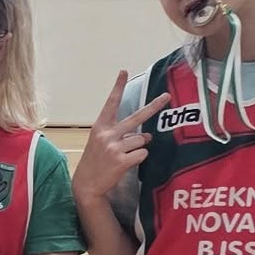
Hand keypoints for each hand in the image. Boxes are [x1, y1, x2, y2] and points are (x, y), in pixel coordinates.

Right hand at [74, 72, 172, 206]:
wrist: (86, 184)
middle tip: (167, 96)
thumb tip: (148, 134)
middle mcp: (107, 134)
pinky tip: (126, 163)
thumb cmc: (96, 160)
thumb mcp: (101, 142)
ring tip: (125, 155)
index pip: (111, 103)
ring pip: (142, 139)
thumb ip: (122, 134)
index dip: (118, 87)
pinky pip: (143, 154)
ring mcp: (114, 147)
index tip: (124, 71)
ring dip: (138, 147)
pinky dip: (139, 158)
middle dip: (154, 106)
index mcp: (100, 127)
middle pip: (136, 117)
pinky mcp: (121, 161)